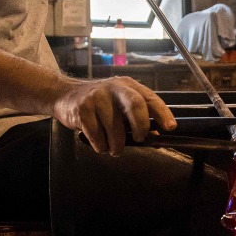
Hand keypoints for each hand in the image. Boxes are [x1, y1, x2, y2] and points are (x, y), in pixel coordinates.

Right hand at [52, 77, 177, 155]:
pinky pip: (97, 135)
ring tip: (114, 149)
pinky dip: (101, 145)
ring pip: (115, 128)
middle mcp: (114, 88)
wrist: (64, 94)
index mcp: (128, 86)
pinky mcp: (82, 109)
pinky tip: (100, 144)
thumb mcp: (118, 103)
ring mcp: (97, 97)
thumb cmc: (98, 103)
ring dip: (116, 145)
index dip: (162, 113)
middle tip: (139, 139)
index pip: (150, 98)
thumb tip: (156, 135)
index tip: (171, 127)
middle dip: (141, 126)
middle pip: (135, 105)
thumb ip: (137, 115)